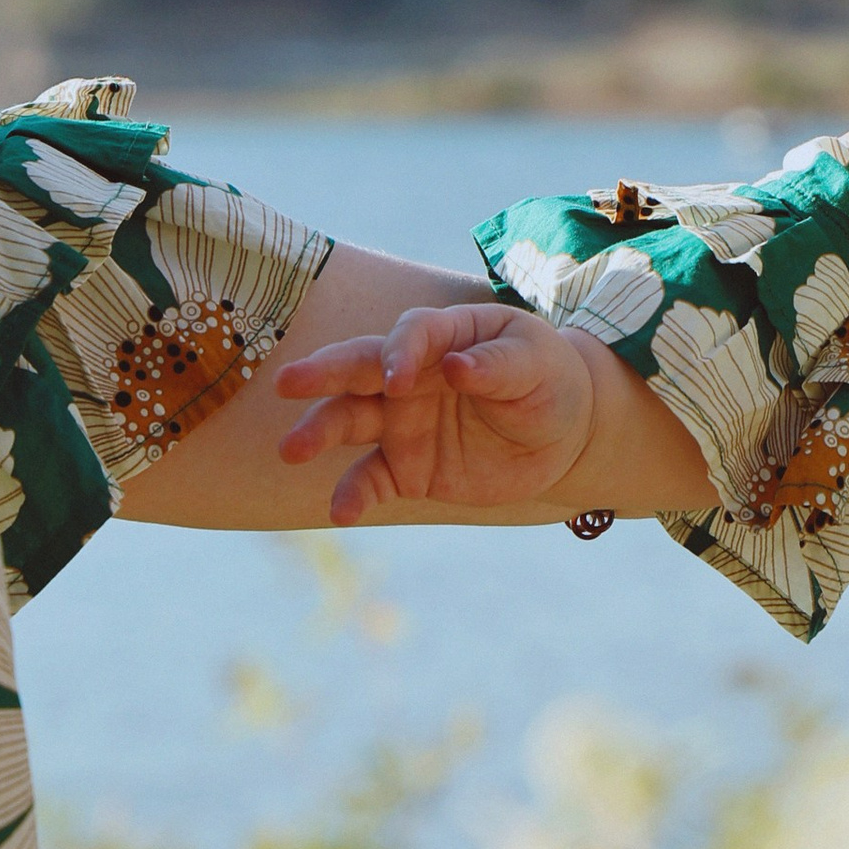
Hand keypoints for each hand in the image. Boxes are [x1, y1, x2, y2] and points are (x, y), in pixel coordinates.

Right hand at [275, 299, 601, 526]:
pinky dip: (354, 495)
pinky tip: (341, 513)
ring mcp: (403, 422)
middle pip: (359, 368)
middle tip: (288, 382)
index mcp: (444, 336)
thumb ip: (497, 365)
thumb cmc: (547, 379)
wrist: (561, 433)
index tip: (397, 378)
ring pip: (350, 421)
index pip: (411, 335)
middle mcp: (411, 375)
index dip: (400, 352)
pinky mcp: (406, 467)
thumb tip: (456, 366)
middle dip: (323, 374)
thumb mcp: (536, 365)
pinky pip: (372, 480)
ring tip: (292, 449)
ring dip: (320, 432)